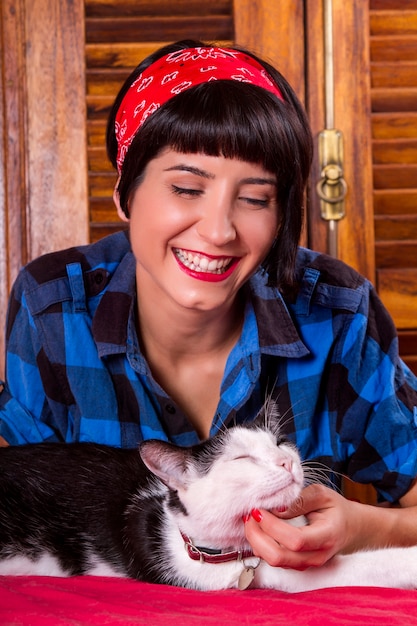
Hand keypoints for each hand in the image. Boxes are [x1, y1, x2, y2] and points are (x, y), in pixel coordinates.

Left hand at [243, 484, 360, 569]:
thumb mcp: (322, 495)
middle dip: (257, 536)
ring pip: (273, 561)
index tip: (259, 509)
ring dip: (256, 541)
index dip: (272, 526)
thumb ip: (299, 500)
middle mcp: (316, 556)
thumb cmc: (335, 508)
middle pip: (279, 557)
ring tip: (251, 519)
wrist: (350, 528)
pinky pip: (274, 560)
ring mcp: (306, 564)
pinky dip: (261, 546)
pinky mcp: (296, 565)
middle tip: (250, 515)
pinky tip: (258, 529)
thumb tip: (276, 508)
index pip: (295, 540)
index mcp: (326, 536)